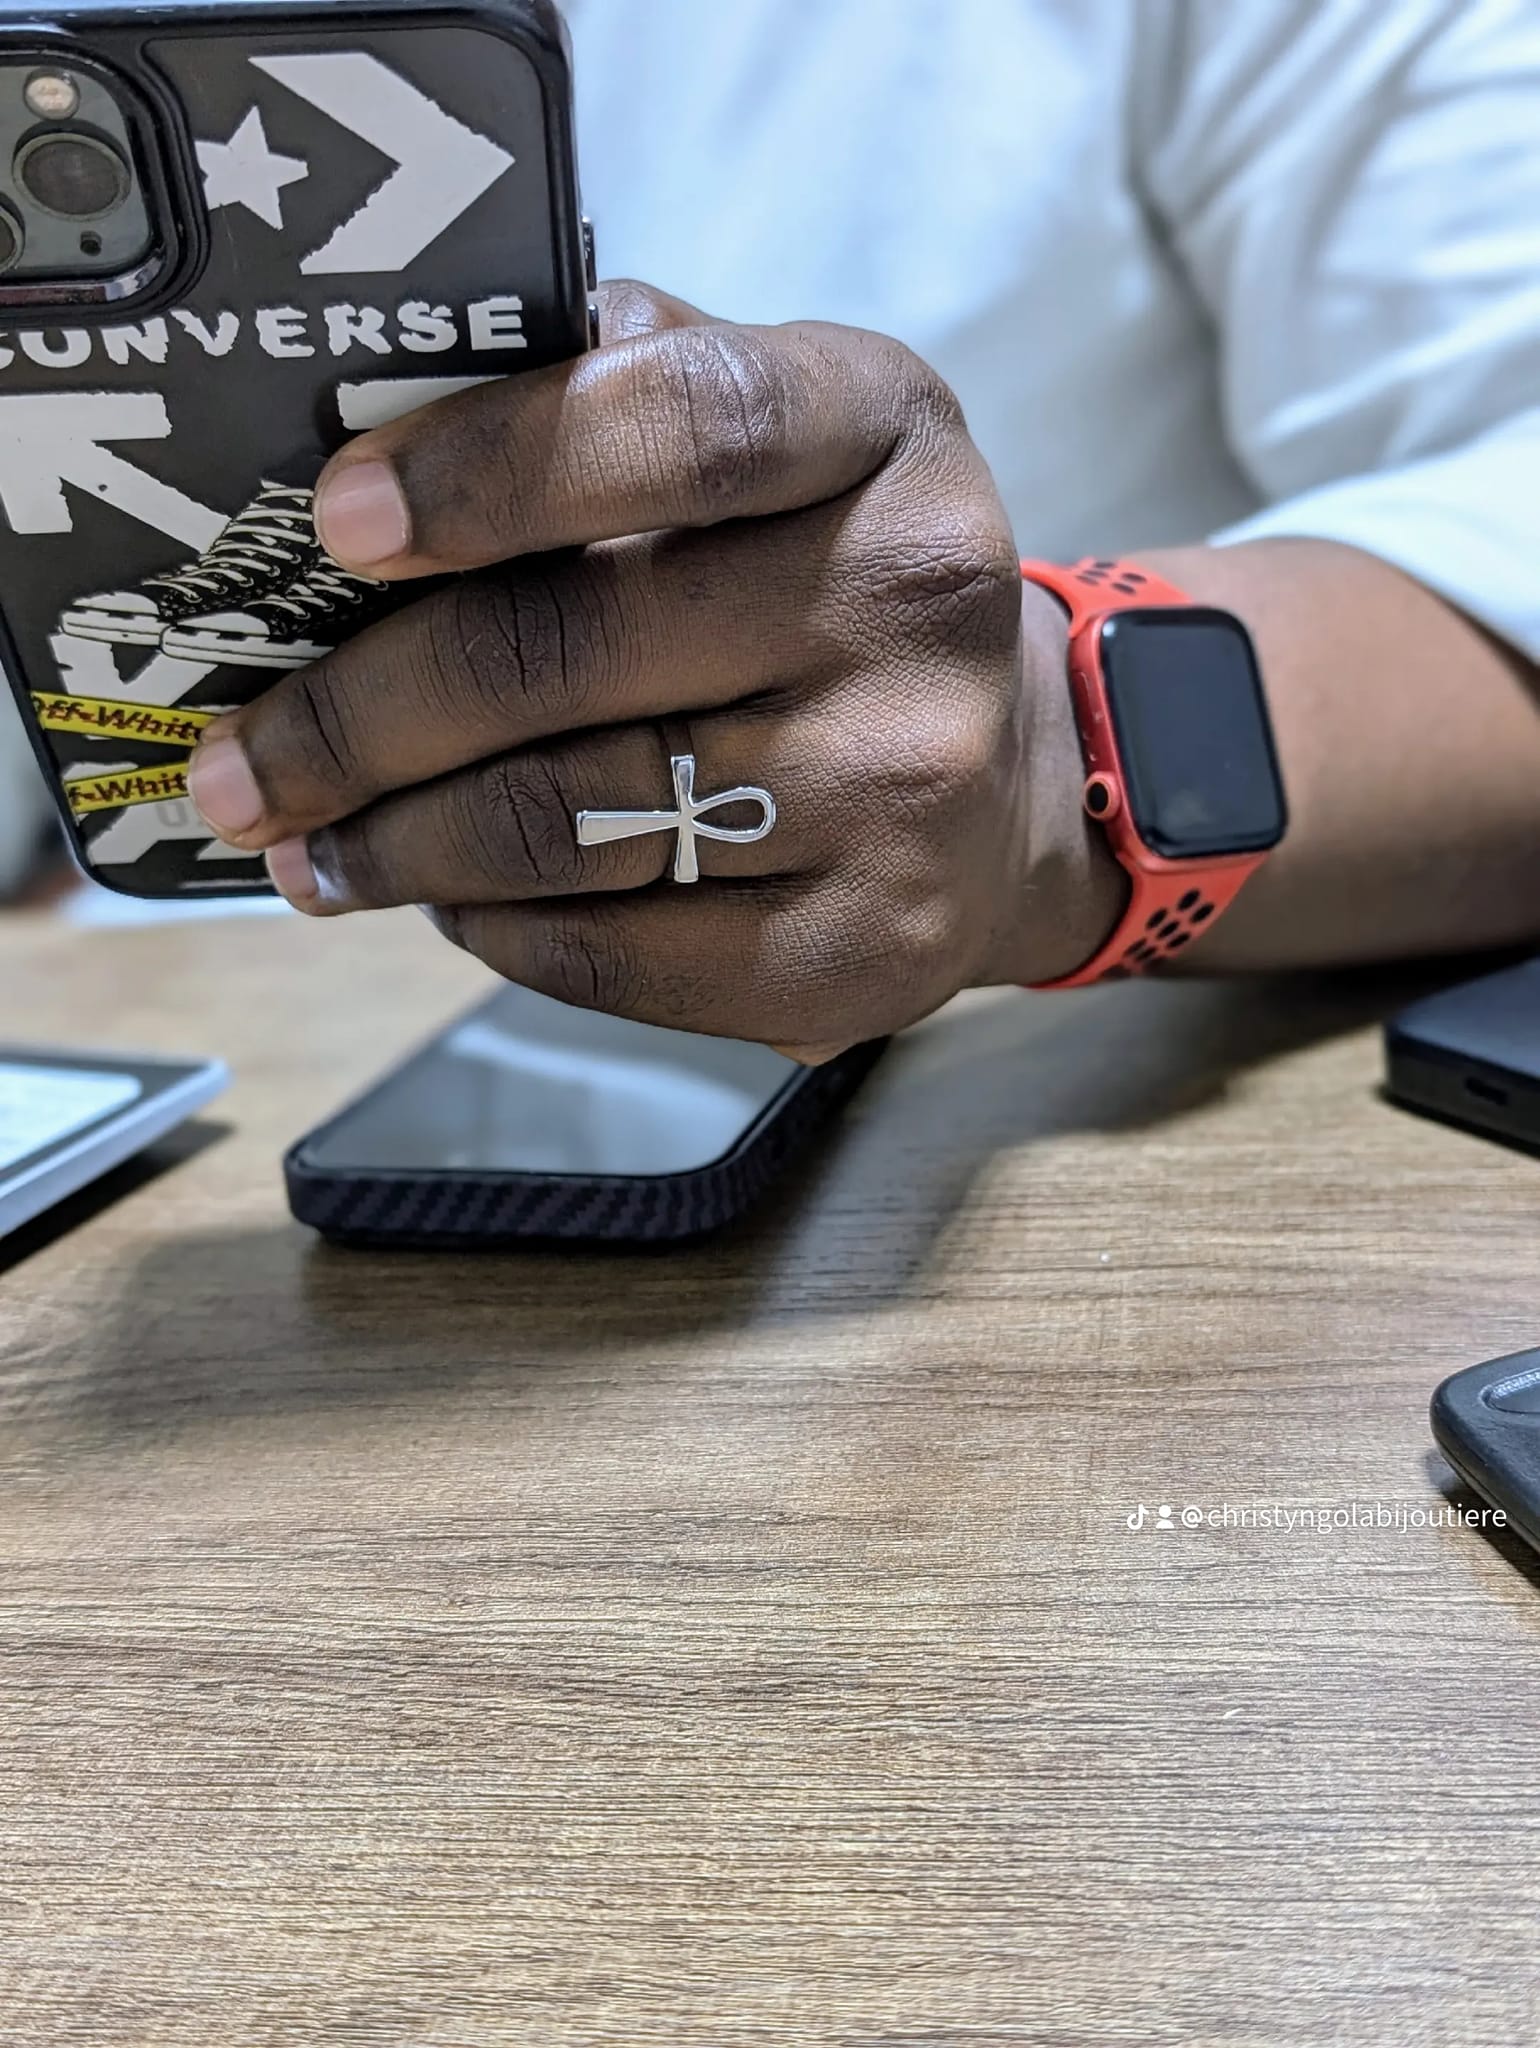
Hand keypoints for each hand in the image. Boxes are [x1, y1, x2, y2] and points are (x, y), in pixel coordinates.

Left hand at [187, 282, 1121, 1058]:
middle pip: (572, 655)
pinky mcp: (871, 949)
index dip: (491, 472)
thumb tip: (374, 419)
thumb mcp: (775, 433)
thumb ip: (613, 387)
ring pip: (571, 822)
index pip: (682, 423)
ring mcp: (905, 790)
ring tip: (309, 842)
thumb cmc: (832, 582)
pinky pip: (619, 954)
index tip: (336, 525)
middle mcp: (915, 601)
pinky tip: (447, 901)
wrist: (1005, 776)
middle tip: (243, 759)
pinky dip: (494, 932)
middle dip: (357, 718)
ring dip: (397, 841)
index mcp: (879, 428)